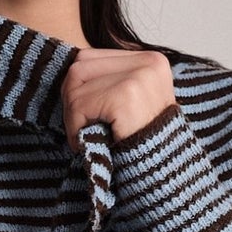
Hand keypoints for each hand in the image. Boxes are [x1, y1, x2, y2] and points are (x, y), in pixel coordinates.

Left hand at [60, 47, 176, 150]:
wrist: (161, 174)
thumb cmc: (140, 145)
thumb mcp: (130, 104)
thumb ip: (108, 83)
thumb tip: (70, 72)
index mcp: (151, 60)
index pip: (89, 57)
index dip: (78, 89)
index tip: (86, 117)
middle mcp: (149, 62)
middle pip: (80, 65)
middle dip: (72, 100)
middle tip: (81, 129)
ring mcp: (139, 76)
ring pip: (75, 81)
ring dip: (72, 116)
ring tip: (86, 136)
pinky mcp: (127, 95)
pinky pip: (79, 103)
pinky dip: (75, 127)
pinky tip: (88, 142)